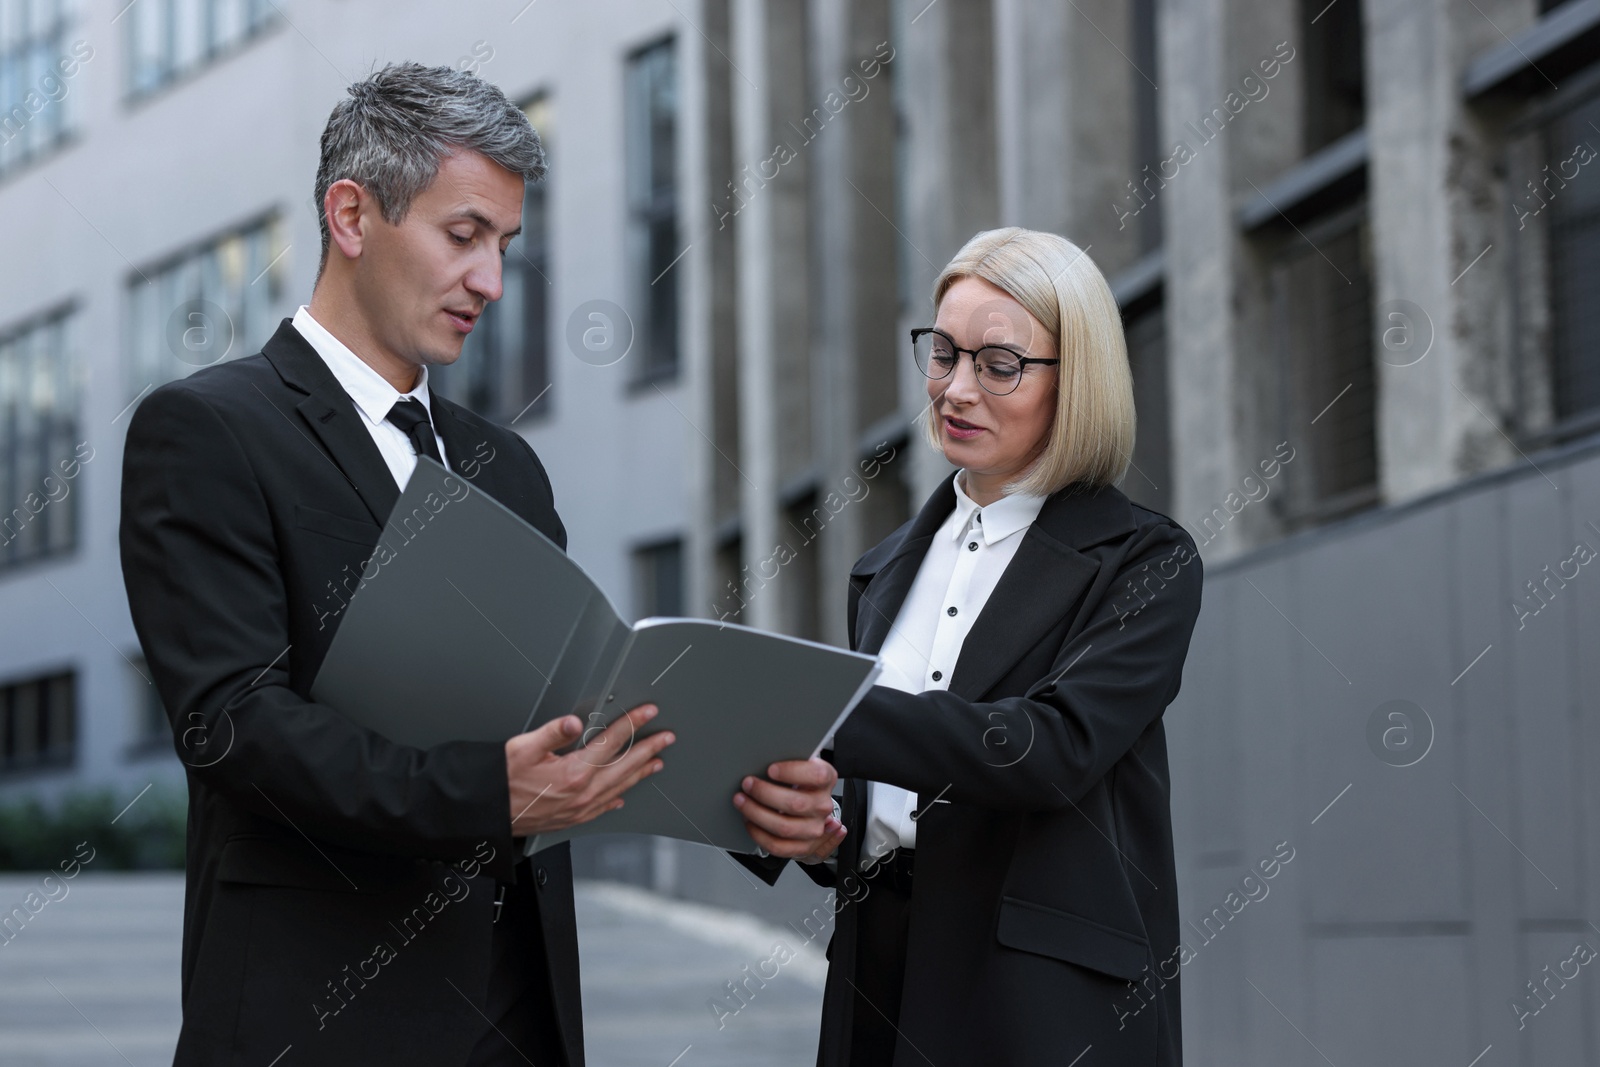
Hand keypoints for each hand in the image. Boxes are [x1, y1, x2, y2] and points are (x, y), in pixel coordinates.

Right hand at [505, 704, 673, 836]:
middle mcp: (581, 793)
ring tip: (655, 763)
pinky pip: (602, 808)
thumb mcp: (522, 748)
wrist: (486, 814)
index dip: (633, 724)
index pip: (612, 742)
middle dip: (648, 749)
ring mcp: (578, 809)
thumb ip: (552, 732)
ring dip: (639, 773)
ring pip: (618, 788)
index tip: (648, 712)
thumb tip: (574, 722)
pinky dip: (616, 798)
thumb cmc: (499, 782)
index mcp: (573, 772)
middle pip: (625, 766)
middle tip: (666, 738)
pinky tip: (621, 796)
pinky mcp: (571, 819)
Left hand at [733, 757, 844, 861]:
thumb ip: (788, 757)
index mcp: (826, 780)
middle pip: (796, 803)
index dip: (792, 772)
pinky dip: (759, 834)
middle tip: (747, 784)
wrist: (810, 806)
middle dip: (765, 793)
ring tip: (741, 801)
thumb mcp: (799, 763)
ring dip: (757, 813)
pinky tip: (749, 821)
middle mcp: (823, 805)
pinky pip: (778, 845)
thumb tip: (763, 754)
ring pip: (784, 827)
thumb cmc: (799, 779)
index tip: (771, 769)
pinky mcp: (802, 846)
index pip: (817, 776)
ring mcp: (814, 828)